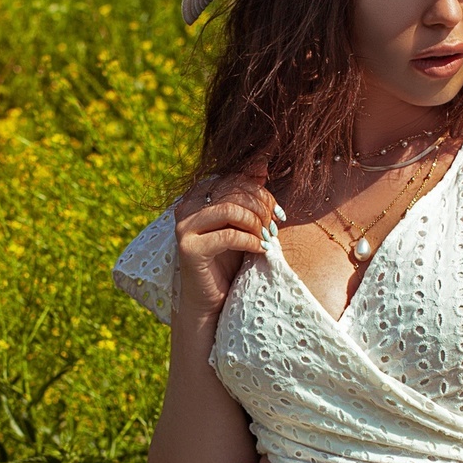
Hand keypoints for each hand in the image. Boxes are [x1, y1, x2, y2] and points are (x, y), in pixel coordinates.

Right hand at [170, 164, 282, 323]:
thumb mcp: (243, 223)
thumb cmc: (229, 260)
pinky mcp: (188, 248)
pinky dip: (251, 241)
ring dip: (256, 223)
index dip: (260, 191)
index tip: (278, 212)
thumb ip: (249, 193)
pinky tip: (261, 250)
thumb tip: (262, 161)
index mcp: (198, 195)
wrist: (211, 301)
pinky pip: (229, 235)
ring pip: (230, 210)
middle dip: (262, 207)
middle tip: (275, 226)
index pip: (234, 178)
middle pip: (234, 191)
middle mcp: (186, 207)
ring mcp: (184, 227)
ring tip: (268, 238)